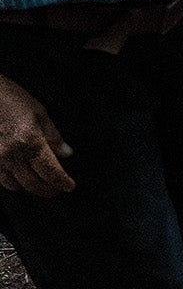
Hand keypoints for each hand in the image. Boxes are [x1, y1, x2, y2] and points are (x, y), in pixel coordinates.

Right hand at [0, 75, 73, 196]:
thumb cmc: (9, 98)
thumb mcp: (39, 113)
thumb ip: (54, 136)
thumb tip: (66, 153)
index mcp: (29, 142)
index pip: (51, 172)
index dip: (62, 182)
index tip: (69, 186)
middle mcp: (11, 154)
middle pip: (33, 184)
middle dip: (48, 190)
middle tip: (56, 189)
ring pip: (14, 185)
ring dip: (29, 188)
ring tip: (39, 184)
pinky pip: (0, 179)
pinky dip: (12, 182)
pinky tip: (20, 178)